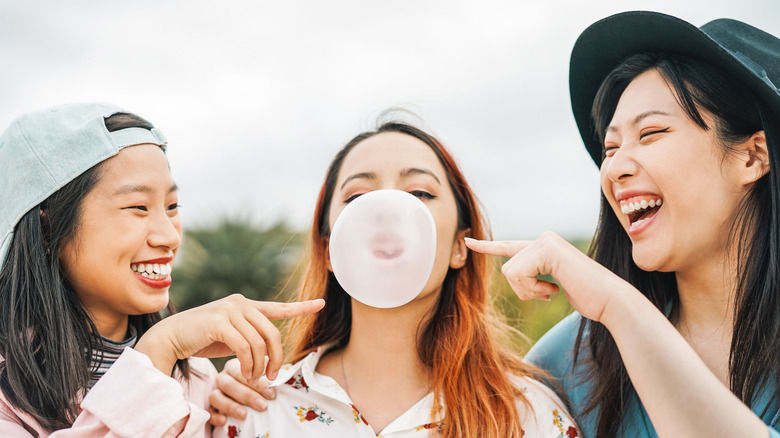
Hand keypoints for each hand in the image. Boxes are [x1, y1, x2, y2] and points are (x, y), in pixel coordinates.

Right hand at [135, 294, 324, 383]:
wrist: (171, 337)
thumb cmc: (201, 339)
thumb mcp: (231, 337)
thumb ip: (250, 337)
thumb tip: (270, 353)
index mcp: (246, 305)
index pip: (278, 307)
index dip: (301, 307)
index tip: (321, 303)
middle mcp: (240, 303)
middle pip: (272, 332)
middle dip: (276, 357)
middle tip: (272, 376)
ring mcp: (229, 310)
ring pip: (259, 342)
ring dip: (259, 365)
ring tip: (254, 378)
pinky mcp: (219, 321)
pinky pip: (244, 347)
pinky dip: (248, 364)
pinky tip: (244, 373)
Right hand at [208, 357, 276, 425]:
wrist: (243, 393)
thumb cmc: (254, 384)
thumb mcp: (260, 375)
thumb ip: (265, 372)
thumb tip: (276, 375)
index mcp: (233, 367)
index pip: (242, 372)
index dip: (257, 383)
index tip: (271, 393)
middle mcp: (222, 378)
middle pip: (229, 385)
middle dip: (247, 396)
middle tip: (262, 406)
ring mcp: (215, 392)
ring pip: (216, 397)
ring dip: (230, 406)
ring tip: (244, 415)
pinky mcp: (209, 407)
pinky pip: (209, 411)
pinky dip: (215, 416)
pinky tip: (224, 421)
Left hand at [465, 232, 634, 323]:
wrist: (609, 300)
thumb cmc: (586, 297)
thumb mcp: (553, 286)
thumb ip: (534, 276)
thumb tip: (513, 272)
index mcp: (544, 246)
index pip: (509, 247)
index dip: (488, 246)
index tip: (468, 240)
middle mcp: (543, 239)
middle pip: (508, 268)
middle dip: (523, 290)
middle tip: (547, 294)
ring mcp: (545, 241)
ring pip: (511, 272)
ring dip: (529, 291)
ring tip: (552, 292)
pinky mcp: (547, 249)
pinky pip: (519, 273)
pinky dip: (533, 289)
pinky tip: (555, 290)